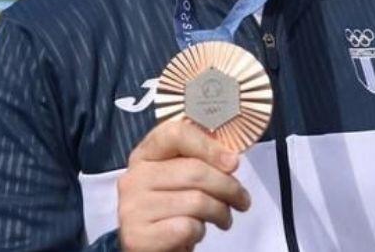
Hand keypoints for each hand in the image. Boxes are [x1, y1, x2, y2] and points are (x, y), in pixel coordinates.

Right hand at [117, 121, 251, 251]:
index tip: (231, 162)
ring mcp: (133, 206)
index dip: (208, 146)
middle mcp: (134, 177)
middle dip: (229, 187)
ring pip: (197, 201)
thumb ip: (196, 161)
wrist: (147, 247)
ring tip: (223, 218)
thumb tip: (229, 157)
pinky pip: (187, 227)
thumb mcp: (177, 180)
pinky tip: (195, 231)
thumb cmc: (169, 211)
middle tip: (241, 199)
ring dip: (221, 213)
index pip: (174, 133)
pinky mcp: (139, 235)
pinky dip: (200, 232)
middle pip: (194, 170)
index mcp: (144, 155)